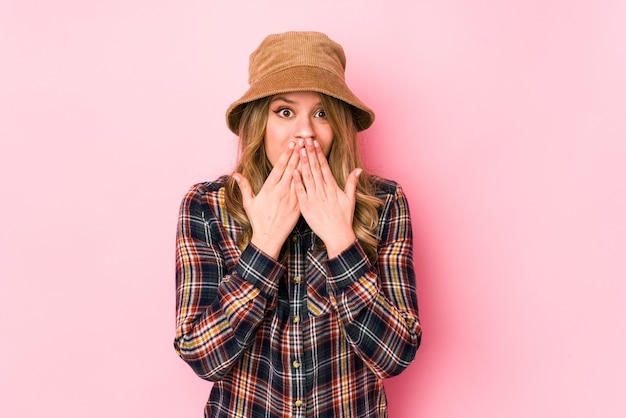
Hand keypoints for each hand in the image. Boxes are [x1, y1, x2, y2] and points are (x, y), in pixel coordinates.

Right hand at [234, 141, 301, 258]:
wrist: (269, 238)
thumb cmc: (258, 221)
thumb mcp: (248, 203)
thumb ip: (244, 187)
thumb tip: (236, 175)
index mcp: (269, 189)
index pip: (279, 168)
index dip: (286, 155)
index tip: (292, 144)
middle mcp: (281, 192)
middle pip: (292, 169)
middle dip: (298, 154)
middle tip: (304, 141)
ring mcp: (291, 199)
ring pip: (300, 177)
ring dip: (305, 163)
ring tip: (310, 151)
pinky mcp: (298, 206)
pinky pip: (305, 190)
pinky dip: (309, 179)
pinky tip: (314, 171)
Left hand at [293, 139, 360, 257]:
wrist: (337, 235)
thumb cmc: (344, 218)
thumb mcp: (350, 199)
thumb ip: (352, 183)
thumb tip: (358, 170)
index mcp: (332, 187)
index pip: (324, 166)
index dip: (319, 153)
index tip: (314, 142)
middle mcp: (322, 190)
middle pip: (315, 168)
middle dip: (309, 153)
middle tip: (304, 139)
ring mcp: (314, 198)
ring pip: (307, 177)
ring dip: (303, 163)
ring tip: (299, 150)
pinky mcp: (306, 206)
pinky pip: (300, 191)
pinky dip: (297, 181)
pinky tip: (293, 170)